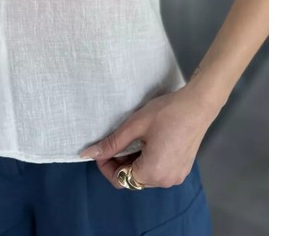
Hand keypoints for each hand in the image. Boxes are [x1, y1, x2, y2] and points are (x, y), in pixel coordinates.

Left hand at [79, 85, 220, 188]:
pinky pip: (158, 172)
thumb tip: (88, 154)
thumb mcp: (135, 126)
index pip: (119, 180)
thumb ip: (112, 143)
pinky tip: (148, 142)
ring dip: (134, 161)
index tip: (103, 147)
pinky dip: (148, 161)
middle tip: (118, 140)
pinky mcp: (182, 170)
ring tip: (134, 139)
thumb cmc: (166, 113)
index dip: (106, 165)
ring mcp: (176, 177)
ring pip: (145, 176)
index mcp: (152, 173)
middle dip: (120, 162)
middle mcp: (164, 181)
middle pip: (133, 179)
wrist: (198, 105)